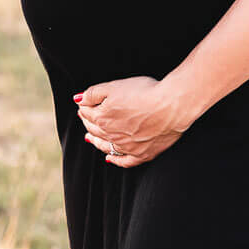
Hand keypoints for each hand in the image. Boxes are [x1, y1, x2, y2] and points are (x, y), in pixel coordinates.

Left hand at [76, 75, 191, 167]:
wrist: (170, 106)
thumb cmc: (145, 93)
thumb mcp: (114, 86)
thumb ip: (93, 93)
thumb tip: (78, 99)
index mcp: (103, 118)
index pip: (87, 113)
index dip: (84, 108)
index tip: (83, 105)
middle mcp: (112, 135)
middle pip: (94, 130)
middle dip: (88, 123)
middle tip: (85, 118)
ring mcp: (127, 147)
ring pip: (106, 146)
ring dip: (96, 141)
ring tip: (90, 137)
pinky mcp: (142, 154)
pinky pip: (124, 161)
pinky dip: (115, 160)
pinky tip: (110, 159)